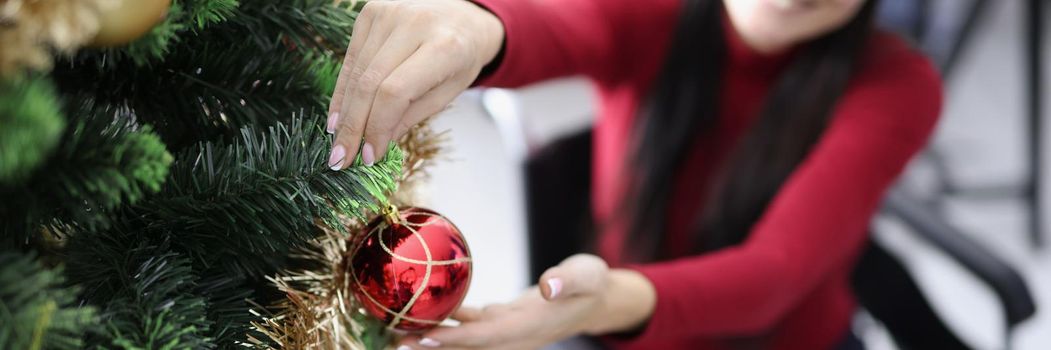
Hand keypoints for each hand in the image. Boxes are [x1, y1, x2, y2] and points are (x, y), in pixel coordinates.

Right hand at [326, 0, 504, 169]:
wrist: (464, 14)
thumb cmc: (461, 55)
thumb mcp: (449, 91)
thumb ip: (412, 115)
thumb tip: (376, 144)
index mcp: (443, 46)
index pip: (395, 92)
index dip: (377, 127)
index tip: (370, 156)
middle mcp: (413, 23)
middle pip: (369, 83)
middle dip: (354, 126)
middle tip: (342, 158)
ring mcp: (388, 12)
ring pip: (356, 72)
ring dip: (344, 112)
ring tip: (339, 141)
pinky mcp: (371, 10)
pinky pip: (351, 58)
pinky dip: (344, 89)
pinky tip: (339, 115)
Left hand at [397, 254, 610, 349]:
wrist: (597, 300)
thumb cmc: (592, 283)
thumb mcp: (587, 276)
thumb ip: (568, 280)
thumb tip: (548, 285)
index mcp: (531, 326)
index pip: (486, 336)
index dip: (454, 340)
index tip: (423, 337)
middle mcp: (515, 336)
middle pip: (467, 347)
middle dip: (431, 346)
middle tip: (393, 340)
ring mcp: (508, 332)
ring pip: (464, 340)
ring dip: (433, 337)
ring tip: (398, 332)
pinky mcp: (503, 322)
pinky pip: (470, 326)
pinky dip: (448, 323)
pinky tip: (424, 314)